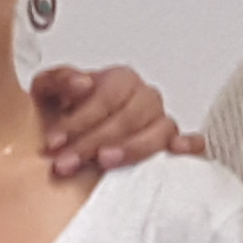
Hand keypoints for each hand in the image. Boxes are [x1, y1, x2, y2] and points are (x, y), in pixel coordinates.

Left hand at [28, 62, 195, 176]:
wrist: (72, 146)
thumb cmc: (63, 118)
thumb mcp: (49, 93)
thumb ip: (58, 80)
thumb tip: (81, 84)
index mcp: (119, 81)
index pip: (106, 97)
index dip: (79, 120)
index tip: (55, 142)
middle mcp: (143, 99)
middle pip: (129, 116)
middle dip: (94, 141)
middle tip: (68, 161)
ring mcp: (161, 123)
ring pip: (159, 130)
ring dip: (132, 147)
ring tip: (105, 162)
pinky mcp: (173, 147)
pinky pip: (193, 143)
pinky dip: (189, 146)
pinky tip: (175, 152)